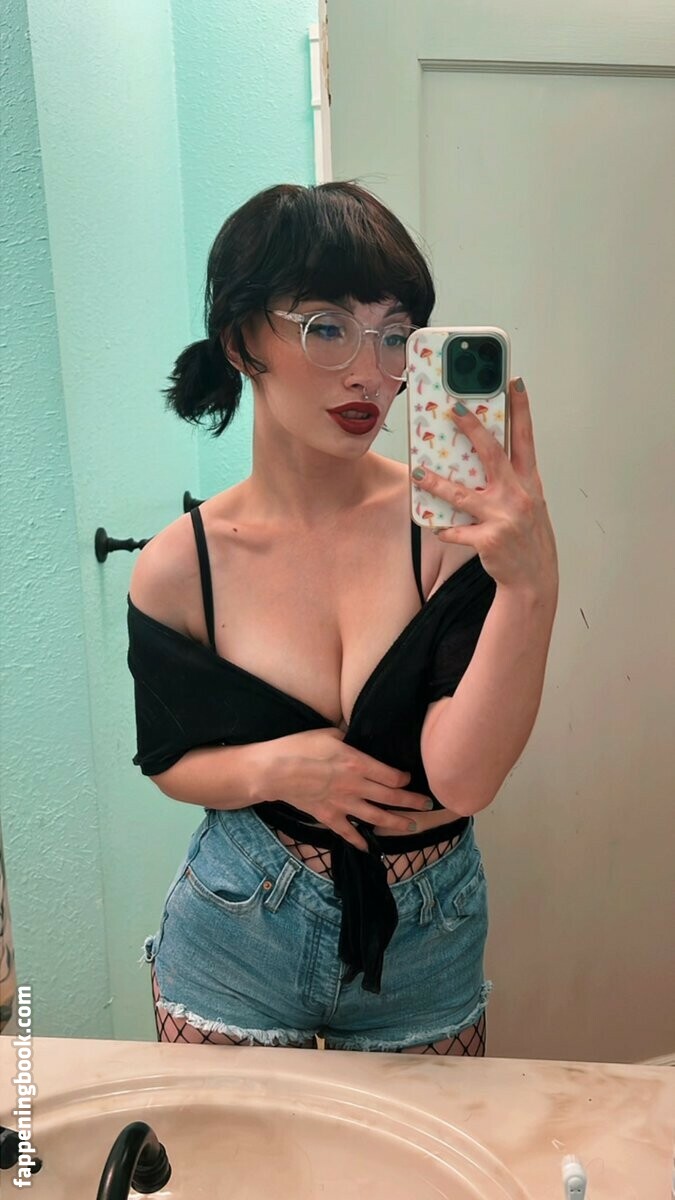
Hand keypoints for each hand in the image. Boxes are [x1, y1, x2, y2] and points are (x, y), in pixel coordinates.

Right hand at [258, 728, 433, 851]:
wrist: (275, 770)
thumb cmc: (300, 746)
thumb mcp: (329, 734)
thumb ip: (349, 739)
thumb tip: (359, 738)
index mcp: (358, 763)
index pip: (391, 776)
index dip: (405, 779)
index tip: (409, 779)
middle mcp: (356, 786)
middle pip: (391, 797)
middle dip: (412, 802)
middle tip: (429, 805)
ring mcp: (343, 803)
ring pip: (376, 816)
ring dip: (397, 822)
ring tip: (412, 826)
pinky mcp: (328, 816)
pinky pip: (348, 832)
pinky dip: (359, 841)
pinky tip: (368, 848)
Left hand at [412, 377, 557, 595]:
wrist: (534, 578)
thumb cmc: (528, 537)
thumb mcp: (528, 503)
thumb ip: (510, 481)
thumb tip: (480, 460)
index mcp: (529, 482)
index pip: (525, 438)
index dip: (521, 409)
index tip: (514, 382)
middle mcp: (519, 495)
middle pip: (492, 454)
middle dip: (472, 429)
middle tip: (454, 409)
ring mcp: (504, 517)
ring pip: (462, 494)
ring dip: (436, 483)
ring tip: (417, 472)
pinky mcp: (489, 538)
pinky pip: (457, 530)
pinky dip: (446, 529)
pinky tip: (438, 528)